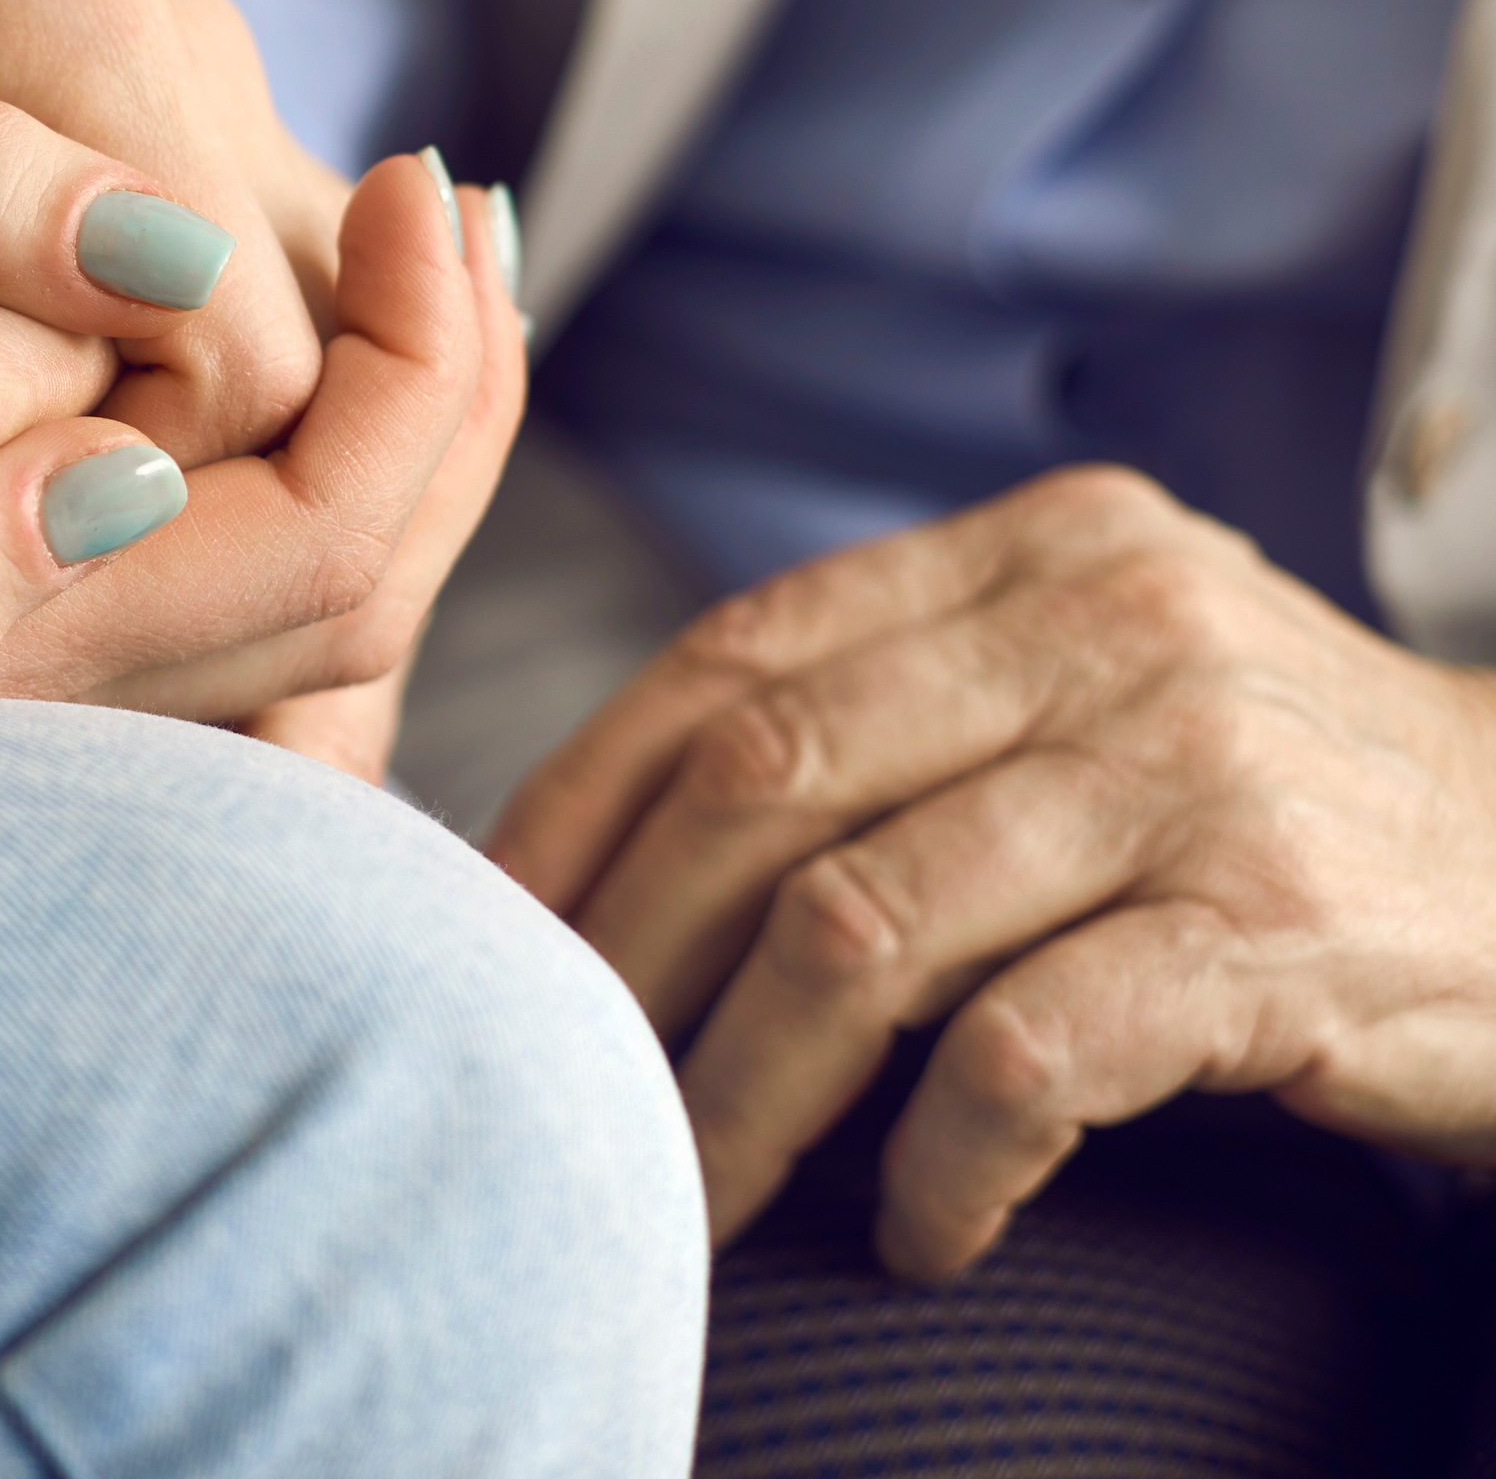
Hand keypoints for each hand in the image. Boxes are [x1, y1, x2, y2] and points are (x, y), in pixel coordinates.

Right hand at [0, 154, 525, 744]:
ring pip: (271, 548)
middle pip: (343, 573)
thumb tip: (154, 478)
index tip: (417, 186)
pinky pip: (166, 521)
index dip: (414, 381)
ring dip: (357, 391)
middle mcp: (17, 692)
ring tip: (396, 233)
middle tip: (456, 201)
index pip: (317, 555)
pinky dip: (251, 411)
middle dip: (434, 387)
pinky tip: (245, 302)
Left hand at [488, 466, 1495, 1279]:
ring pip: (857, 928)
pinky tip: (920, 1233)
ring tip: (700, 1190)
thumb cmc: (1284, 808)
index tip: (499, 924)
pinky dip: (938, 1165)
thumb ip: (906, 701)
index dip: (584, 798)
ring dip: (743, 1088)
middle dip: (625, 954)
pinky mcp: (1272, 933)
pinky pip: (1023, 1057)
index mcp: (1033, 551)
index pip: (733, 655)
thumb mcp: (1103, 682)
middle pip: (761, 782)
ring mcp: (1194, 772)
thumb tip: (626, 831)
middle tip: (561, 1082)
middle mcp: (1106, 626)